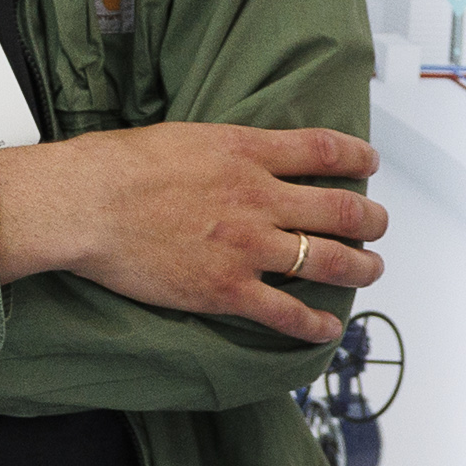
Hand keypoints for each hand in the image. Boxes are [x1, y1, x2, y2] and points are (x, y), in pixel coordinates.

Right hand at [0, 123, 382, 339]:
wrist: (86, 203)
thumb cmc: (118, 167)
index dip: (357, 158)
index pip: (324, 151)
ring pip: (328, 260)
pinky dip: (314, 323)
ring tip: (371, 270)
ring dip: (361, 267)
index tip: (370, 163)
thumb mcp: (186, 137)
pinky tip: (328, 328)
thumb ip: (226, 149)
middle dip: (371, 219)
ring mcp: (247, 246)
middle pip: (341, 209)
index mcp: (247, 153)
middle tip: (379, 224)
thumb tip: (242, 157)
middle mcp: (258, 198)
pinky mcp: (226, 289)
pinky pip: (286, 312)